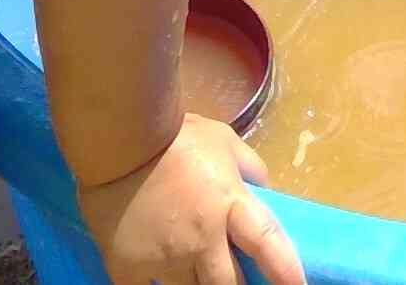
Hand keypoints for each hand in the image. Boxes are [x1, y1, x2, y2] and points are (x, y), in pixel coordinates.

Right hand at [80, 116, 306, 284]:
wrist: (119, 140)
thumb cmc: (176, 135)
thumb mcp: (225, 141)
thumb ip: (249, 167)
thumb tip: (263, 191)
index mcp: (231, 205)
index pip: (269, 245)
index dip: (287, 273)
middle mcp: (203, 239)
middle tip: (232, 278)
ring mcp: (166, 258)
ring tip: (195, 274)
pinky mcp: (129, 269)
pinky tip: (159, 280)